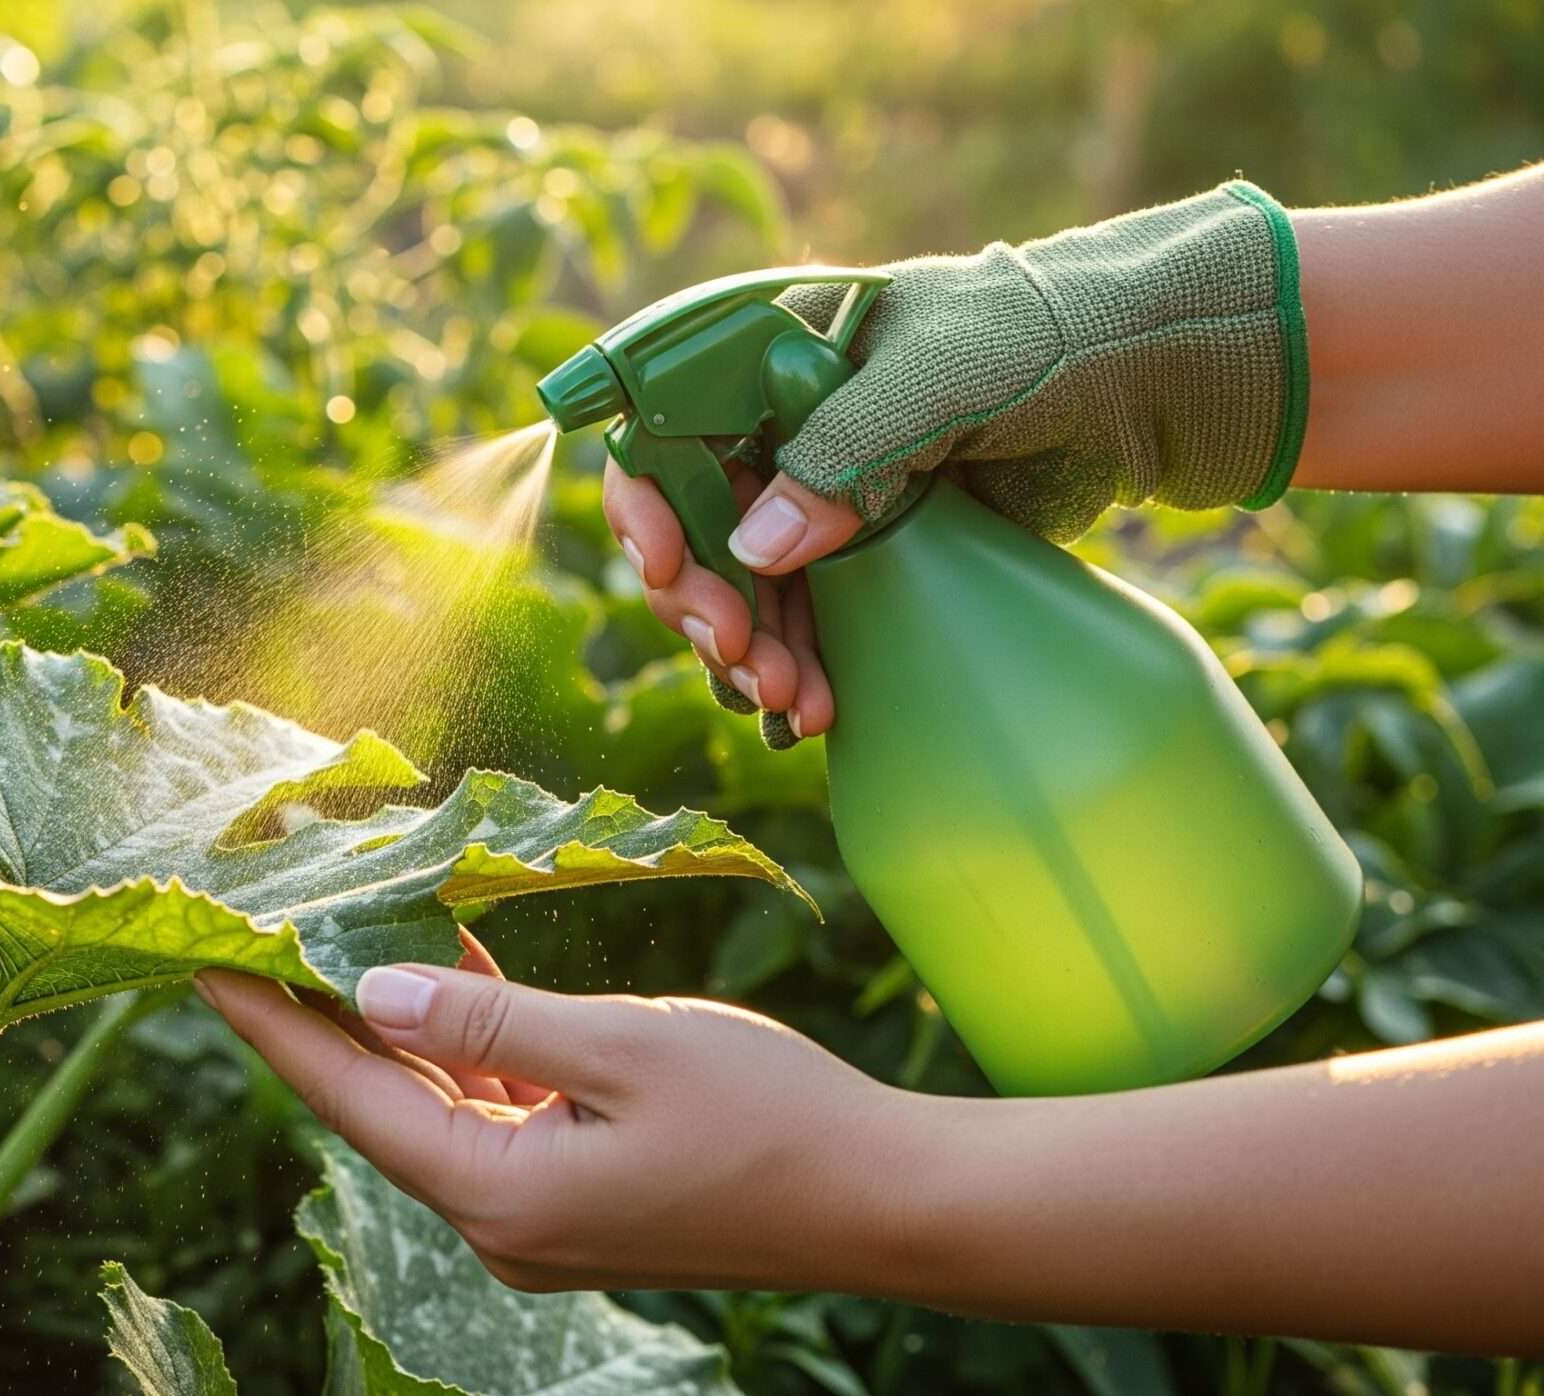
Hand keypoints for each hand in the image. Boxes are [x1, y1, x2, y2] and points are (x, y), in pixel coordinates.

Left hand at [193, 940, 919, 1294]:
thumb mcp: (622, 1047)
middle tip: (257, 927)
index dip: (269, 1022)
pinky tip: (450, 973)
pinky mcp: (578, 1197)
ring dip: (394, 1024)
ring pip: (435, 1106)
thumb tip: (371, 990)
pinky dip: (468, 1048)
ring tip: (337, 930)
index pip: (346, 1096)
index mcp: (498, 1197)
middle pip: (377, 1104)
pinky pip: (494, 1115)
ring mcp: (539, 1218)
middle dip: (319, 1015)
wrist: (887, 1202)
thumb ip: (488, 1025)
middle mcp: (501, 1223)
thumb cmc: (770, 1118)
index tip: (200, 955)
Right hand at [607, 182, 1313, 742]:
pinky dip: (804, 665)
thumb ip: (843, 454)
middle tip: (743, 662)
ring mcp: (830, 488)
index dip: (647, 503)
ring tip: (793, 706)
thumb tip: (751, 554)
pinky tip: (813, 712)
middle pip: (699, 526)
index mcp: (771, 351)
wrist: (1165, 373)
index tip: (666, 570)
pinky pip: (813, 616)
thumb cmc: (1049, 336)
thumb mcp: (942, 378)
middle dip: (709, 604)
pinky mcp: (879, 545)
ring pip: (752, 587)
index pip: (664, 428)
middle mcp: (783, 422)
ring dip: (756, 651)